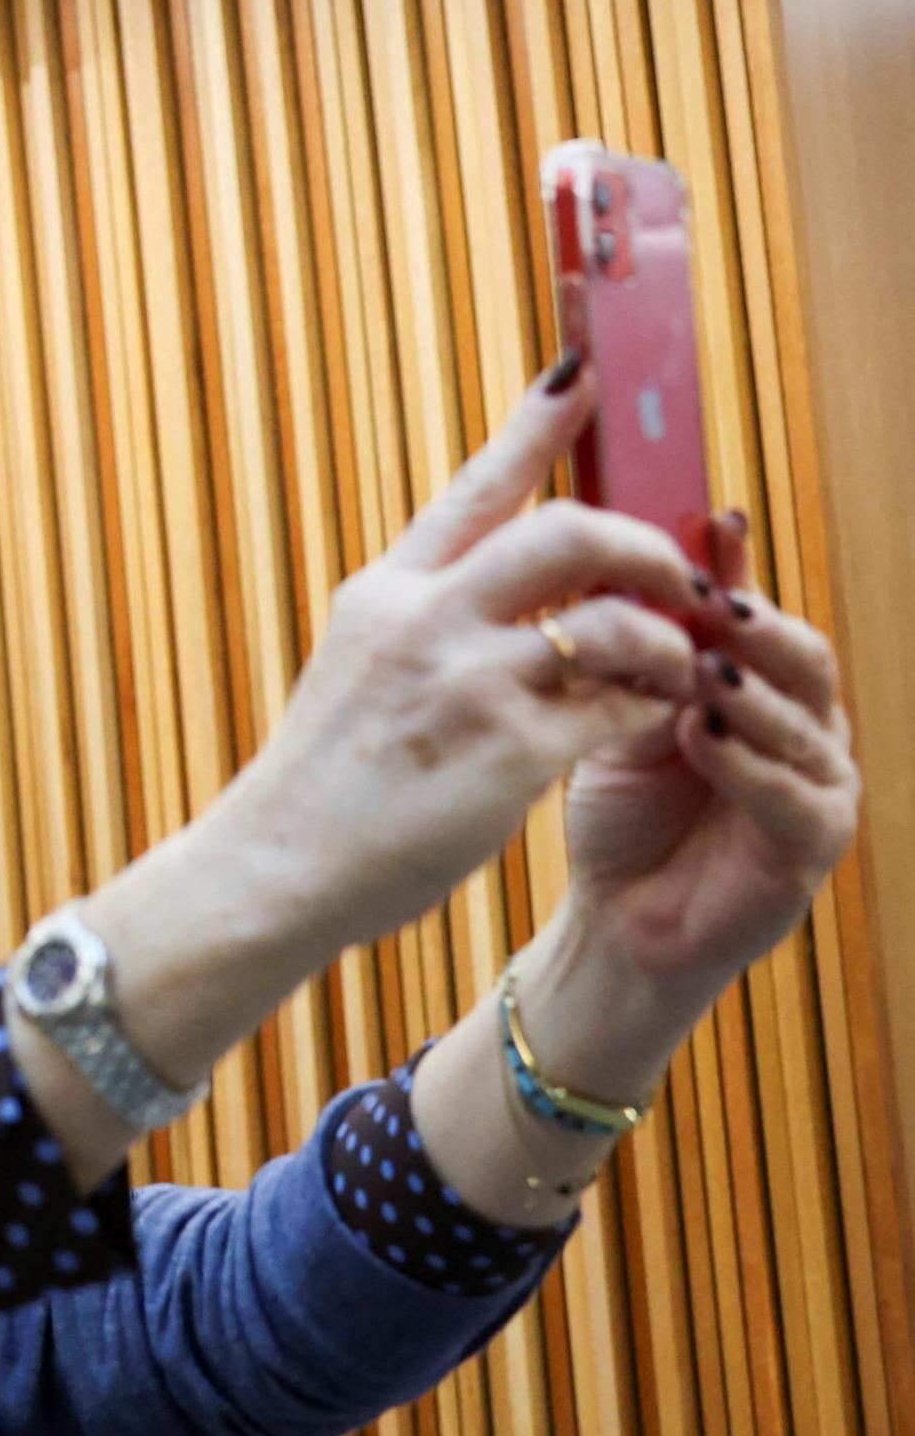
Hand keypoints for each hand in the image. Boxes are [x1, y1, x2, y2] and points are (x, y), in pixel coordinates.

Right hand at [191, 359, 713, 953]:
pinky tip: (649, 722)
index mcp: (387, 593)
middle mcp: (425, 620)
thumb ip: (429, 618)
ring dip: (665, 642)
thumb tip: (522, 591)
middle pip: (569, 535)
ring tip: (675, 665)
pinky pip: (620, 710)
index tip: (585, 370)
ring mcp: (467, 683)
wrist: (277, 864)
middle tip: (676, 575)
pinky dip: (651, 710)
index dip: (539, 424)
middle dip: (644, 547)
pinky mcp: (508, 752)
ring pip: (614, 622)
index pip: (478, 487)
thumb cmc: (326, 778)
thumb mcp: (358, 666)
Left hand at [539, 509, 855, 1045]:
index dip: (737, 566)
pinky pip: (795, 796)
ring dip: (750, 691)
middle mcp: (802, 727)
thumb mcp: (619, 714)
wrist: (617, 918)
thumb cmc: (620, 809)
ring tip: (701, 668)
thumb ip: (636, 652)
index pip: (757, 611)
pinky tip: (702, 739)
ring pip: (803, 721)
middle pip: (800, 656)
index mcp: (760, 687)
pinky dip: (747, 763)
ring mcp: (819, 785)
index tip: (710, 517)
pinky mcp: (813, 846)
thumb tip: (616, 560)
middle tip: (710, 601)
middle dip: (755, 625)